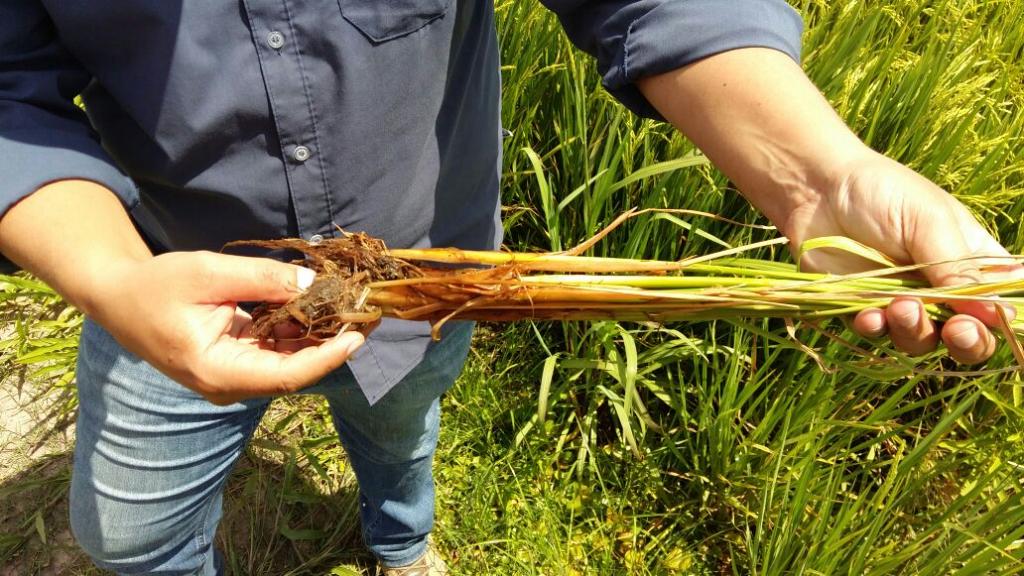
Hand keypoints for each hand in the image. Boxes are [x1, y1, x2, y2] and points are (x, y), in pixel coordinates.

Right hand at [90, 251, 365, 404]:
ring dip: (320, 333)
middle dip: (332, 341)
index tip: (357, 336)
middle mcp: (231, 384)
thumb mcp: (209, 274)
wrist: (120, 298)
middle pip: (295, 369)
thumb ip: (263, 279)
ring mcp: (236, 376)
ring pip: (290, 359)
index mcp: (219, 373)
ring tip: (352, 304)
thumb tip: (314, 283)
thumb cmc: (157, 286)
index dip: (327, 357)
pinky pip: (278, 349)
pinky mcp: (239, 361)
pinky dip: (300, 328)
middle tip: (366, 312)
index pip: (287, 375)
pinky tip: (323, 304)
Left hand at [782, 150, 1020, 363]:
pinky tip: (869, 314)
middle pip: (969, 335)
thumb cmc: (882, 193)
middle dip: (967, 341)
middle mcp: (941, 288)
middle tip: (957, 330)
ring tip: (900, 306)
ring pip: (923, 341)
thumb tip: (999, 315)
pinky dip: (876, 329)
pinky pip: (877, 335)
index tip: (997, 320)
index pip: (1002, 300)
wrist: (817, 192)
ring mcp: (902, 302)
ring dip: (916, 330)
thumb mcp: (929, 222)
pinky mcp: (863, 310)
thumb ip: (958, 268)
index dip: (1003, 319)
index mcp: (972, 261)